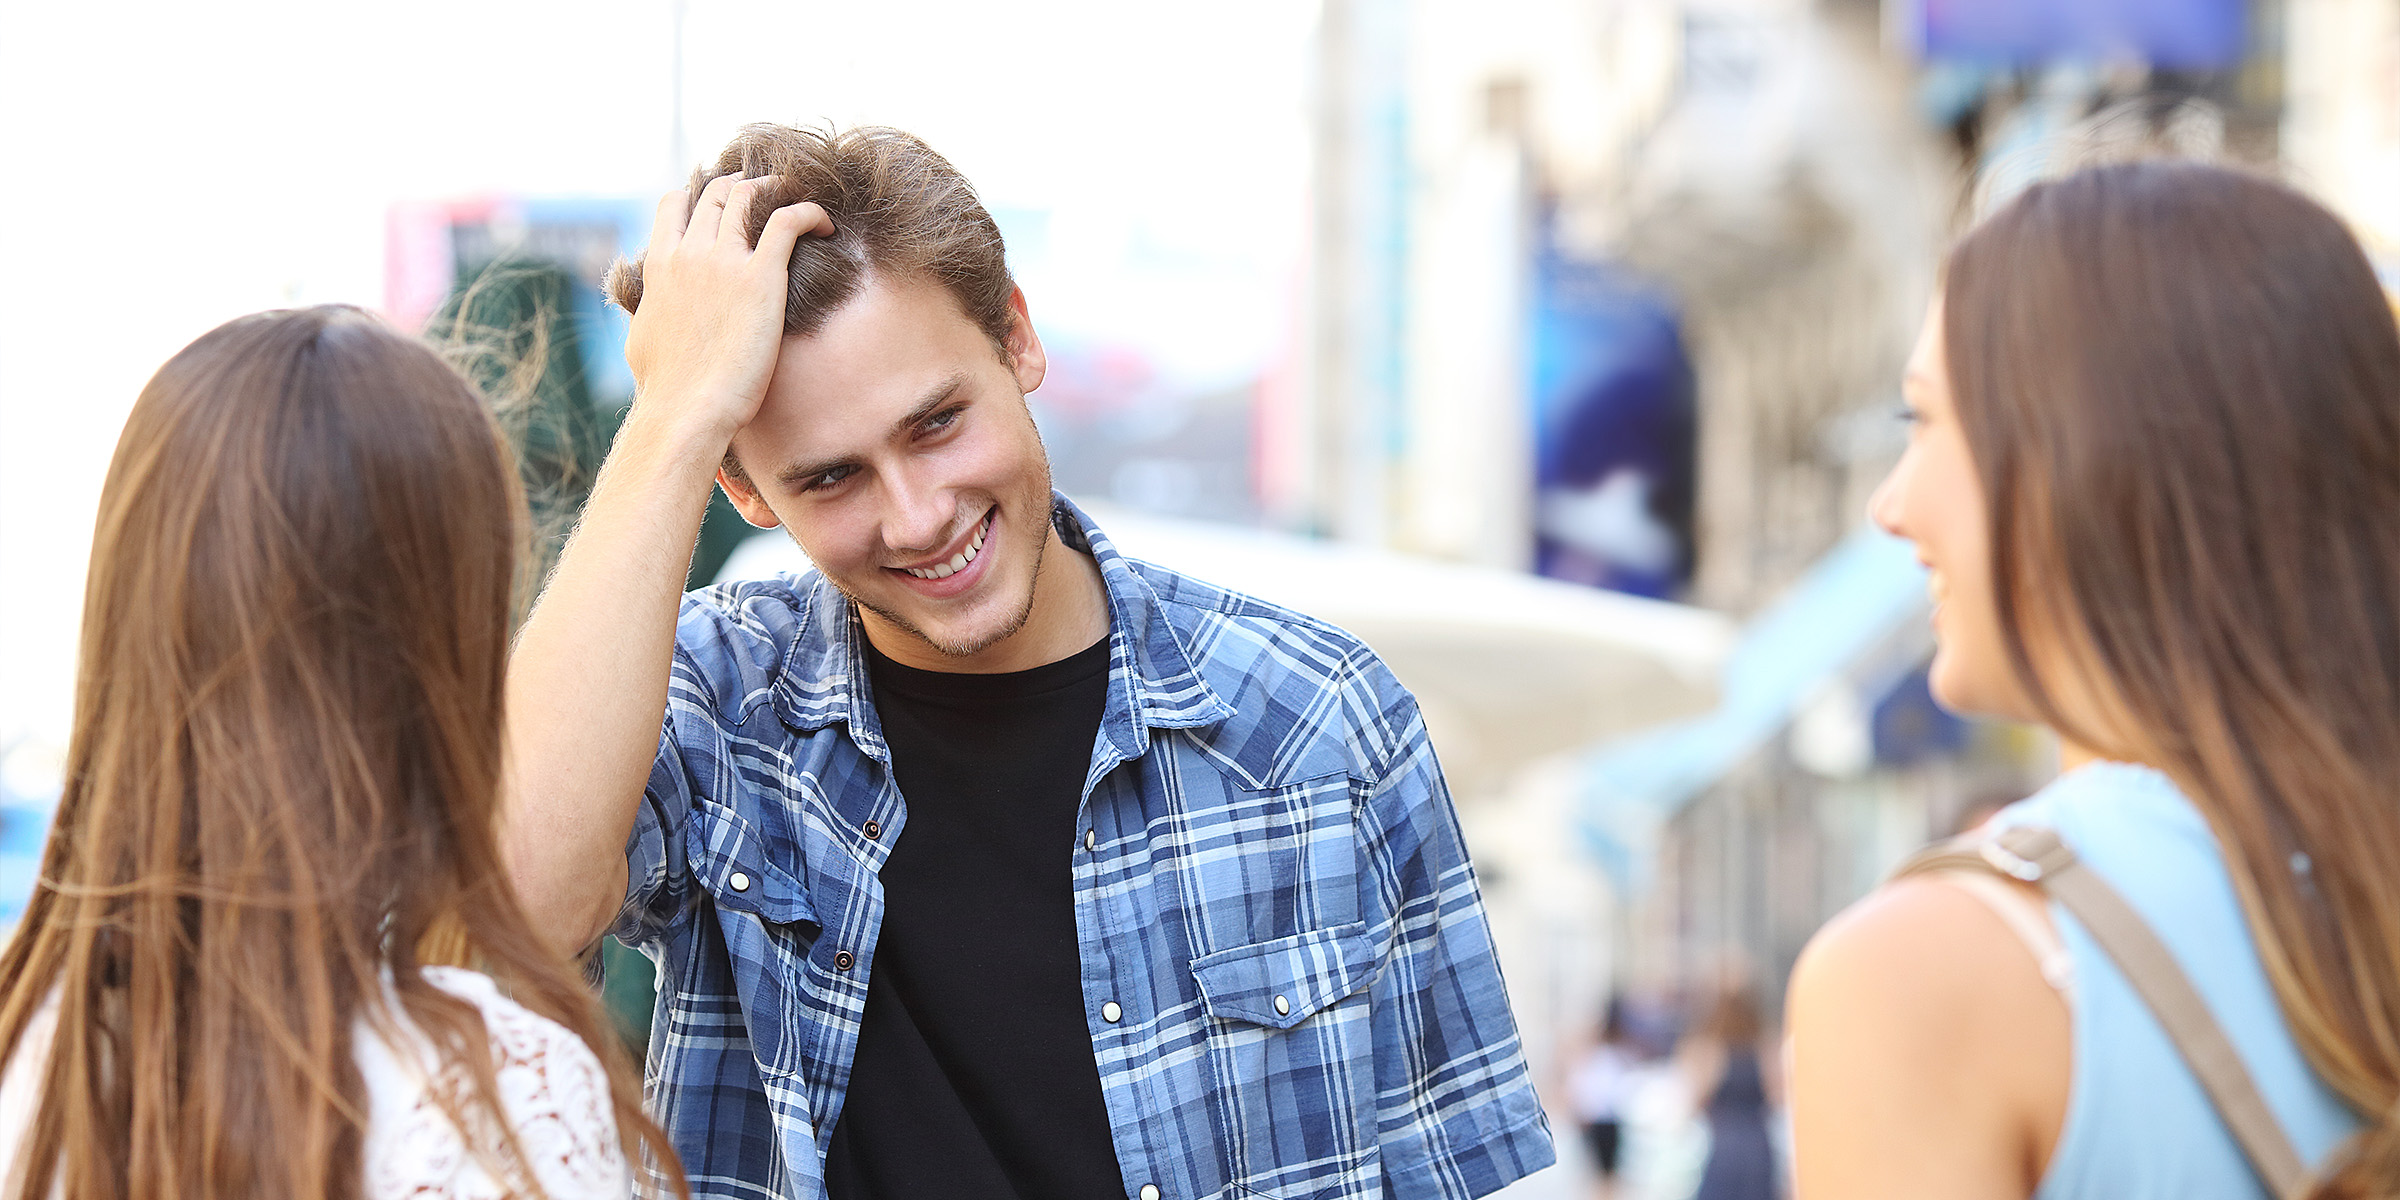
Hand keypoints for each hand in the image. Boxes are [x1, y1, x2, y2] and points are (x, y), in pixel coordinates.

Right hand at [620, 174, 834, 437]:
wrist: (687, 409)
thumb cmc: (666, 389)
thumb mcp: (642, 338)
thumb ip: (649, 310)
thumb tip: (649, 309)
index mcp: (660, 264)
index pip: (674, 203)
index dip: (700, 194)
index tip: (723, 205)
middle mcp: (690, 253)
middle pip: (717, 192)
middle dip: (742, 187)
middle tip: (768, 200)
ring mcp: (724, 261)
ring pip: (750, 195)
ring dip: (775, 191)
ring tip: (796, 202)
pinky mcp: (761, 276)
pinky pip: (789, 220)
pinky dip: (810, 212)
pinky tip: (826, 225)